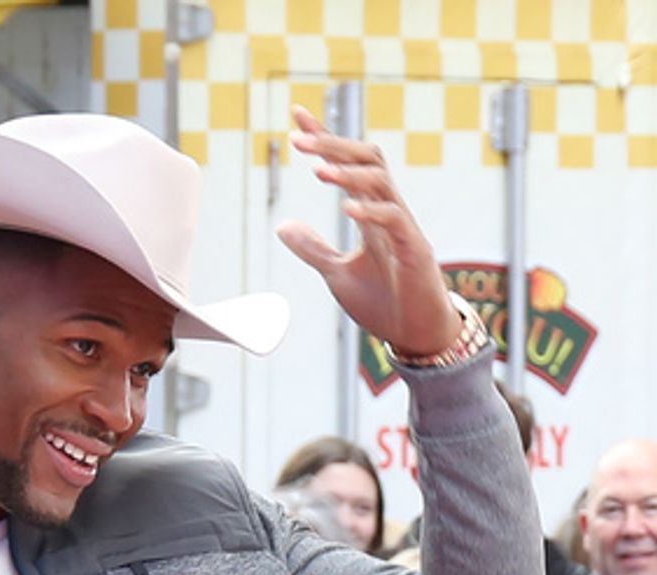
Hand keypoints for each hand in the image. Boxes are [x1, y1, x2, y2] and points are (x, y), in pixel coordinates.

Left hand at [276, 106, 459, 354]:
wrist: (416, 334)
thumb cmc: (384, 302)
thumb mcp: (337, 274)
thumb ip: (313, 249)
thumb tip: (282, 225)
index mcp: (370, 212)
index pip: (346, 163)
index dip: (324, 138)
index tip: (297, 116)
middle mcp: (388, 210)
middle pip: (366, 159)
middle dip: (333, 145)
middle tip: (298, 139)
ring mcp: (403, 227)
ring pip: (380, 183)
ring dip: (348, 173)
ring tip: (317, 170)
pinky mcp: (414, 249)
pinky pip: (395, 220)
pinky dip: (371, 211)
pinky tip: (348, 207)